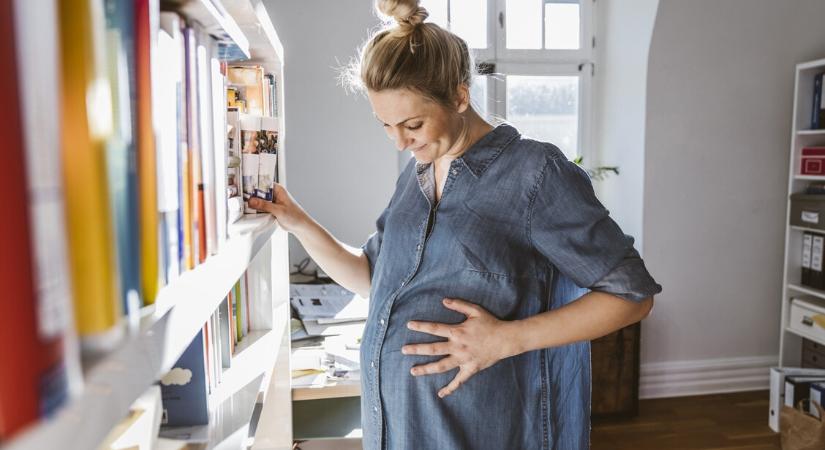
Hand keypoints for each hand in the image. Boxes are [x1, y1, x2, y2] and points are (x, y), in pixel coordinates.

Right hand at [248, 183, 309, 233]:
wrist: (300, 226)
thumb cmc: (295, 216)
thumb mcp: (279, 210)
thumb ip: (265, 205)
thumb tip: (252, 201)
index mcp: (278, 189)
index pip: (262, 182)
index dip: (252, 184)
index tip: (243, 187)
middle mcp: (274, 194)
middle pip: (258, 191)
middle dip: (250, 195)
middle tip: (240, 198)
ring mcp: (271, 201)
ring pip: (258, 200)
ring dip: (252, 203)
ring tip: (242, 205)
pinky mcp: (270, 208)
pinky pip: (260, 207)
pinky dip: (255, 209)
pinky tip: (249, 211)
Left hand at [402, 298, 519, 397]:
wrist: (506, 339)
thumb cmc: (490, 323)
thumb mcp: (475, 310)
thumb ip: (459, 305)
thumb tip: (444, 300)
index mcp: (457, 332)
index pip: (434, 328)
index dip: (421, 326)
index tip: (408, 325)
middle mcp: (458, 347)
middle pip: (433, 349)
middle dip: (417, 349)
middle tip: (403, 350)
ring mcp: (463, 360)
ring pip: (441, 366)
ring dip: (426, 369)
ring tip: (413, 371)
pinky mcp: (470, 369)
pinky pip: (459, 381)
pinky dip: (450, 388)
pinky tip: (440, 393)